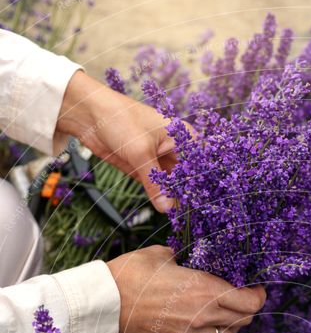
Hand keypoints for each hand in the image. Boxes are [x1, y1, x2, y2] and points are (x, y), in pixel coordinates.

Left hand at [55, 70, 188, 211]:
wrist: (88, 114)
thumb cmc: (120, 119)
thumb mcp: (140, 153)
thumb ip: (155, 183)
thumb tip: (167, 209)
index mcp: (183, 136)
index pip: (198, 166)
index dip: (201, 185)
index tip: (202, 206)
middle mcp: (175, 148)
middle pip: (187, 178)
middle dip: (187, 196)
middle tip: (191, 217)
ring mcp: (159, 159)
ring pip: (172, 185)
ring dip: (174, 200)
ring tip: (180, 218)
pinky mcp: (144, 168)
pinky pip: (156, 187)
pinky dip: (160, 198)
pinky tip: (167, 212)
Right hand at [106, 245, 266, 332]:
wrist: (106, 302)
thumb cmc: (132, 273)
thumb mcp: (164, 255)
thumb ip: (185, 258)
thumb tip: (190, 257)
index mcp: (206, 291)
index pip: (251, 303)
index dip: (258, 296)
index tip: (255, 288)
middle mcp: (203, 316)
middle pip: (244, 321)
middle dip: (246, 309)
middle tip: (239, 297)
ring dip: (229, 324)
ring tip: (221, 312)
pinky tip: (199, 322)